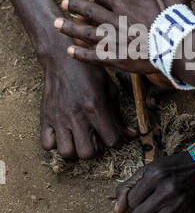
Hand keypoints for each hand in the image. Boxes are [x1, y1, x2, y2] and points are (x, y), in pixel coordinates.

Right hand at [40, 38, 136, 158]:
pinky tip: (64, 134)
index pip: (112, 140)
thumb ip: (119, 114)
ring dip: (76, 149)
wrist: (62, 58)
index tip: (114, 134)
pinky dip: (56, 144)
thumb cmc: (89, 72)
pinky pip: (47, 144)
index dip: (117, 141)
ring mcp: (59, 118)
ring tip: (79, 138)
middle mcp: (77, 115)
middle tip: (96, 138)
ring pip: (67, 153)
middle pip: (88, 153)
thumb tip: (130, 134)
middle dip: (96, 150)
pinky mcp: (45, 117)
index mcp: (96, 106)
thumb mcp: (109, 89)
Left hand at [54, 0, 189, 73]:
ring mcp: (114, 41)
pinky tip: (70, 52)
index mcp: (121, 1)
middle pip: (90, 12)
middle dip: (77, 8)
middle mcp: (113, 20)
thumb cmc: (171, 8)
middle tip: (64, 4)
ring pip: (87, 32)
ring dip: (72, 28)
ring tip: (57, 24)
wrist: (180, 42)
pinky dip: (82, 54)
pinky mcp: (119, 59)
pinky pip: (95, 57)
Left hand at [115, 152, 194, 212]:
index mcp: (155, 175)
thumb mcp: (148, 169)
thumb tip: (118, 211)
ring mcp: (179, 205)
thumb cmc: (173, 167)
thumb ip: (128, 187)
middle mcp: (167, 190)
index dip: (134, 200)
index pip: (131, 201)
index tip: (144, 195)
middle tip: (150, 205)